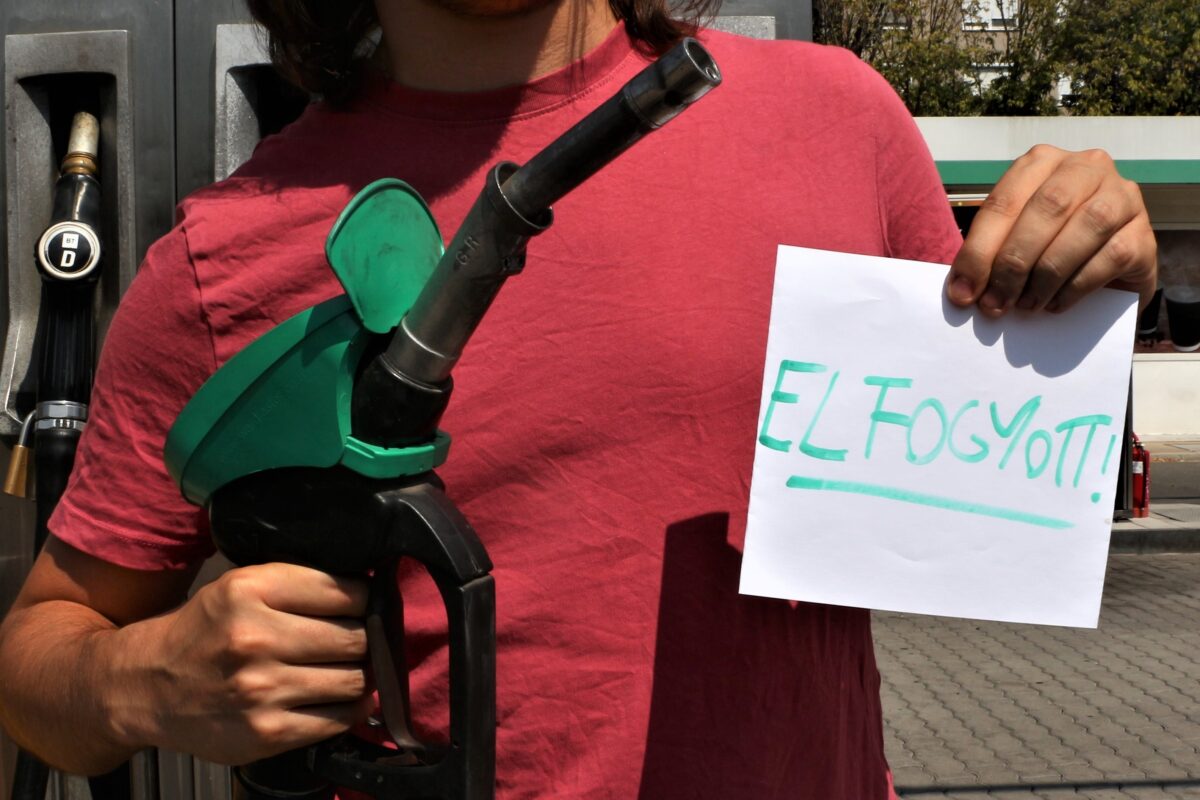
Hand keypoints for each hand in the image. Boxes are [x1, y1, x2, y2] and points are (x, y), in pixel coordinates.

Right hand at [119, 563, 372, 765]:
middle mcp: (254, 638)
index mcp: (250, 590)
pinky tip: (342, 698)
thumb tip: (369, 593)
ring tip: (350, 668)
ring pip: (354, 678)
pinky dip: (351, 708)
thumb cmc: (203, 632)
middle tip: (359, 640)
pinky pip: (338, 718)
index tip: (364, 606)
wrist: (144, 687)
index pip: (345, 591)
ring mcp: (260, 689)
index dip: (364, 599)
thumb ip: (298, 584)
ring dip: (361, 674)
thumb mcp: (239, 587)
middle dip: (365, 638)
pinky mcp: (265, 731)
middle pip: (355, 637)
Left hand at [946, 145, 1156, 314]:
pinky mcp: (1145, 234)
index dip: (979, 250)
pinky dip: (1075, 286)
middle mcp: (1087, 168)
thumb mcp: (1013, 240)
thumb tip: (962, 292)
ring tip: (1025, 305)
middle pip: (1047, 208)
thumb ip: (988, 253)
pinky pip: (1111, 257)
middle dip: (1013, 263)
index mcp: (1043, 162)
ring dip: (1045, 276)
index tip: (963, 292)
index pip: (1005, 201)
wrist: (1105, 272)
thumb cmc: (1048, 248)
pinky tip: (1055, 304)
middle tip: (994, 303)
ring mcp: (1123, 197)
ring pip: (1083, 229)